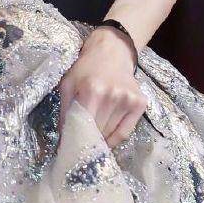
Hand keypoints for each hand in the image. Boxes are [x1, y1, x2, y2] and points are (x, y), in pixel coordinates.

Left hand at [57, 26, 145, 147]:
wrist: (111, 52)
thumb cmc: (85, 69)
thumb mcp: (68, 85)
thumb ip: (65, 111)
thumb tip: (63, 140)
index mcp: (91, 91)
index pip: (83, 125)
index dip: (76, 139)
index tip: (70, 150)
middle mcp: (112, 96)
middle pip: (98, 131)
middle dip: (87, 139)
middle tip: (80, 145)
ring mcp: (128, 100)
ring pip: (111, 133)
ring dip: (100, 139)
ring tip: (92, 140)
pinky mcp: (140, 103)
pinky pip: (126, 132)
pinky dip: (114, 140)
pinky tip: (106, 140)